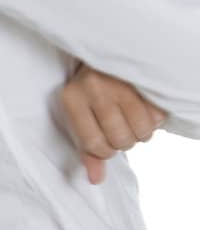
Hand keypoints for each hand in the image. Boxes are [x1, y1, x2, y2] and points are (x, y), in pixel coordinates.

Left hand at [57, 63, 167, 185]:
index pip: (94, 145)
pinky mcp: (143, 78)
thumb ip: (88, 149)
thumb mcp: (81, 116)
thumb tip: (96, 179)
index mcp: (72, 97)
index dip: (106, 150)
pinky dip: (155, 118)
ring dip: (142, 132)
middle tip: (121, 126)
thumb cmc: (92, 91)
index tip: (107, 141)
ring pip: (141, 131)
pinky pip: (157, 117)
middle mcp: (94, 88)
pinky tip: (144, 107)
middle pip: (120, 140)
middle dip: (125, 141)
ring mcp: (120, 81)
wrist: (104, 50)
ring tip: (133, 117)